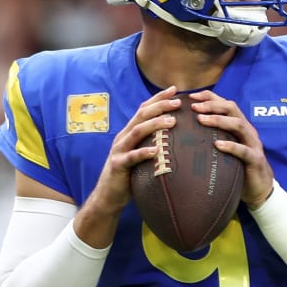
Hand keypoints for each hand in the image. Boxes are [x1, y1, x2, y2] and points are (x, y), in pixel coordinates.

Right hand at [81, 86, 179, 231]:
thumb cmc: (130, 177)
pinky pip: (132, 157)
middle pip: (142, 115)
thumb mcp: (142, 156)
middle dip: (160, 106)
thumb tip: (177, 138)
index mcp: (130, 133)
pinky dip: (144, 152)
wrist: (108, 197)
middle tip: (178, 102)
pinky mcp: (118, 165)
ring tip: (172, 121)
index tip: (174, 89)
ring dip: (155, 124)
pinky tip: (157, 150)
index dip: (158, 98)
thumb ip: (153, 144)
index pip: (144, 110)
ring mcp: (119, 150)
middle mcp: (123, 137)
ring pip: (137, 132)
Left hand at [189, 91, 274, 205]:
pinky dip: (231, 146)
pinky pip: (244, 150)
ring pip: (238, 125)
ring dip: (219, 120)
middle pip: (231, 109)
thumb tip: (185, 133)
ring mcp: (253, 144)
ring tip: (201, 120)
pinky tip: (217, 145)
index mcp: (239, 125)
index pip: (225, 103)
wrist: (260, 188)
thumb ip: (212, 138)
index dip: (209, 97)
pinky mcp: (255, 159)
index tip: (190, 96)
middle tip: (194, 107)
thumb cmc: (238, 167)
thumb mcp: (225, 149)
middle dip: (212, 105)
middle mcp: (247, 130)